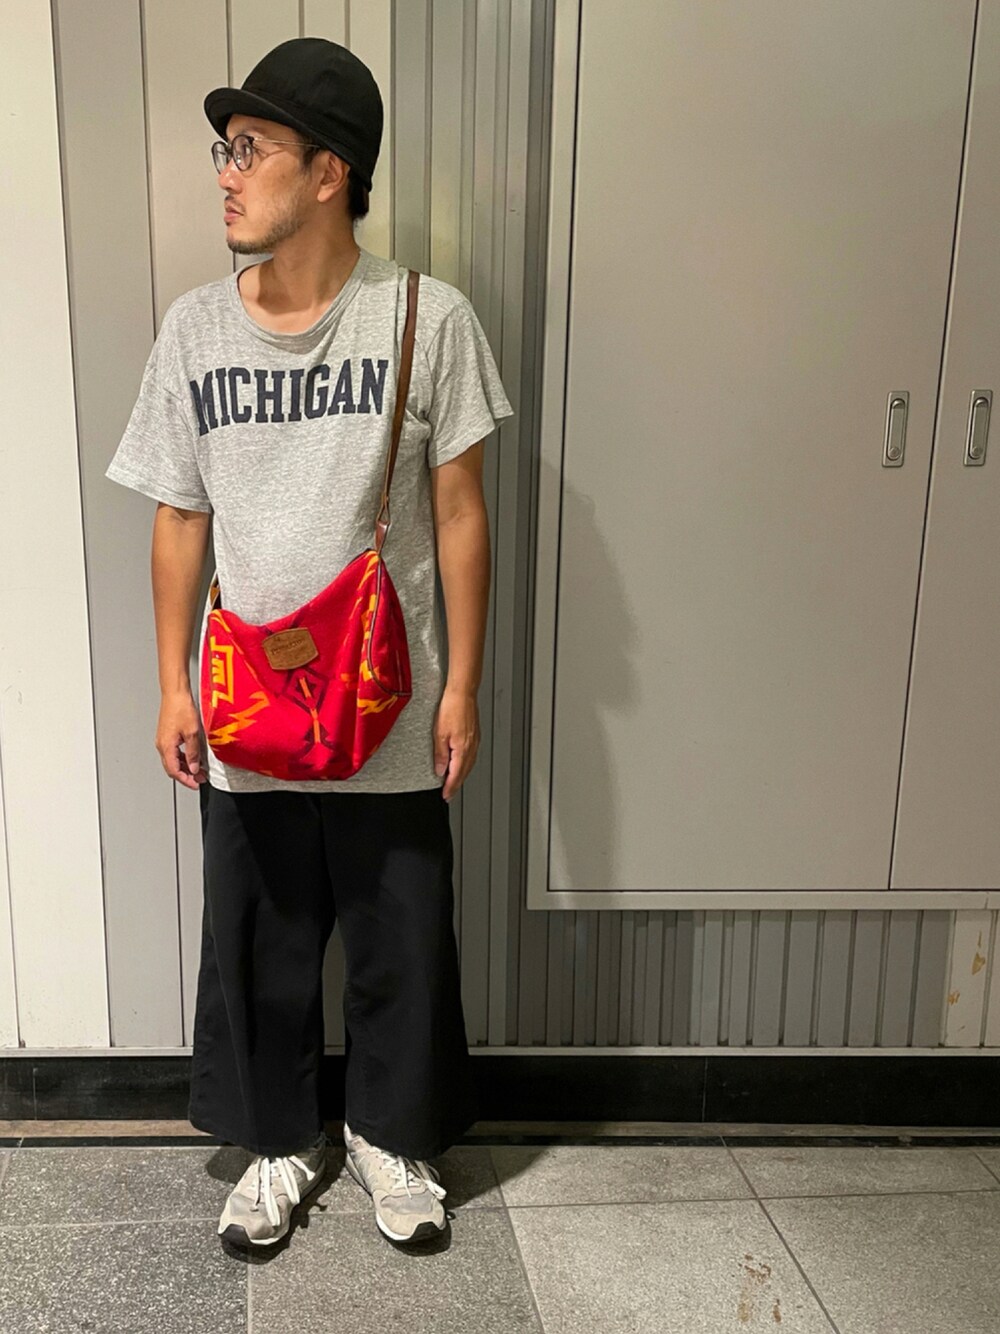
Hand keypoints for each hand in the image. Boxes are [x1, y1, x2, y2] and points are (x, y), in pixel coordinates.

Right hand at [156, 689, 208, 788]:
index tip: (196, 784)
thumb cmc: (181, 708)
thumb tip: (195, 767)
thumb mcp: (193, 733)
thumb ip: (193, 753)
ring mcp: (163, 740)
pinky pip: (174, 752)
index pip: (174, 771)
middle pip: (172, 768)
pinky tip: (193, 758)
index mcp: (166, 746)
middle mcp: (162, 745)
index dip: (186, 780)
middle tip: (199, 780)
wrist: (175, 693)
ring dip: (186, 767)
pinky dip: (183, 758)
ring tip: (199, 770)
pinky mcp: (167, 735)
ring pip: (173, 760)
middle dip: (186, 776)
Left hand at [433, 686, 479, 801]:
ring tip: (453, 782)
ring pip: (469, 765)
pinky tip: (460, 763)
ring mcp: (475, 741)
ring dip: (461, 775)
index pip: (456, 775)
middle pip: (464, 772)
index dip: (450, 787)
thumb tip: (440, 770)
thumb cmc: (452, 708)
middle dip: (456, 784)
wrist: (463, 693)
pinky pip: (471, 756)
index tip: (446, 796)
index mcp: (463, 749)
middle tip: (449, 794)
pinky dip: (465, 765)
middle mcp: (471, 747)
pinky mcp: (475, 736)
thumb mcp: (440, 733)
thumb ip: (440, 754)